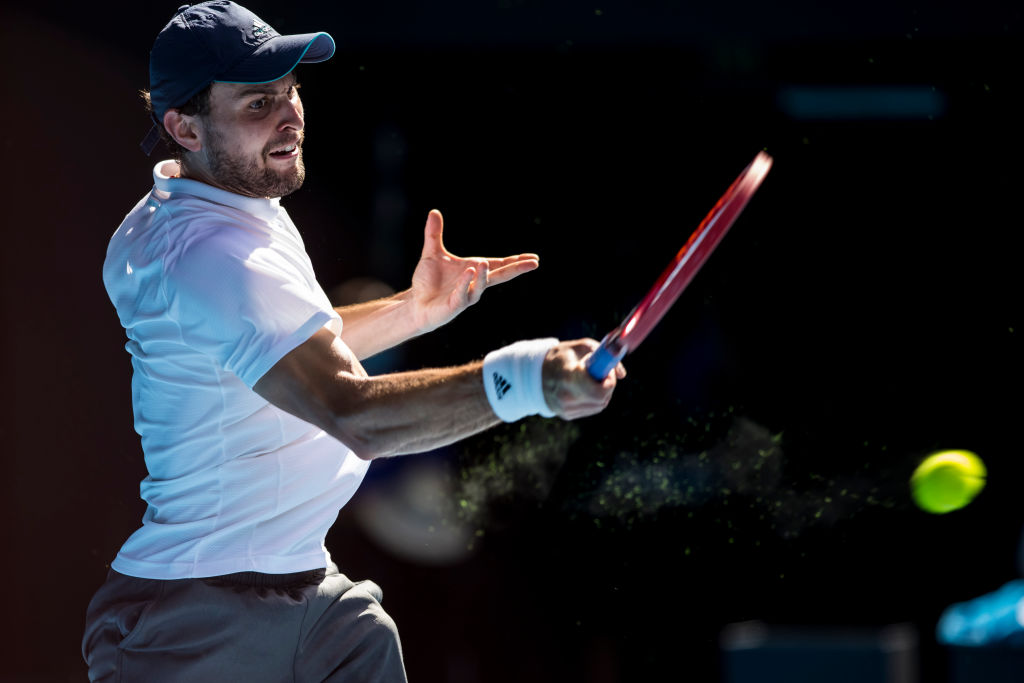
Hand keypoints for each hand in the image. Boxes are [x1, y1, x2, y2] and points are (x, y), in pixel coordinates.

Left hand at [409, 210, 538, 332]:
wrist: (414, 304)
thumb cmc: (427, 282)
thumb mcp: (432, 253)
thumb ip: (434, 234)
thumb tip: (433, 211)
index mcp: (474, 271)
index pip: (499, 265)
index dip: (515, 261)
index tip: (533, 258)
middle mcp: (474, 284)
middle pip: (499, 276)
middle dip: (516, 269)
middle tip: (533, 263)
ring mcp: (465, 296)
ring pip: (480, 286)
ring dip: (484, 274)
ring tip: (484, 262)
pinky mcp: (453, 306)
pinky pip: (462, 294)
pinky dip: (466, 283)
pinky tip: (469, 272)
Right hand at [542, 339, 626, 419]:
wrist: (535, 373)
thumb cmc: (561, 357)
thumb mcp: (580, 347)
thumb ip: (604, 355)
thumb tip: (623, 374)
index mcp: (569, 377)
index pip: (601, 390)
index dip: (610, 381)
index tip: (606, 371)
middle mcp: (566, 396)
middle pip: (602, 399)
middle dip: (608, 386)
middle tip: (601, 375)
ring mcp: (565, 408)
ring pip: (599, 405)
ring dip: (601, 393)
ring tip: (588, 380)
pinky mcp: (566, 415)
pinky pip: (591, 409)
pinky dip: (593, 399)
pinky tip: (583, 388)